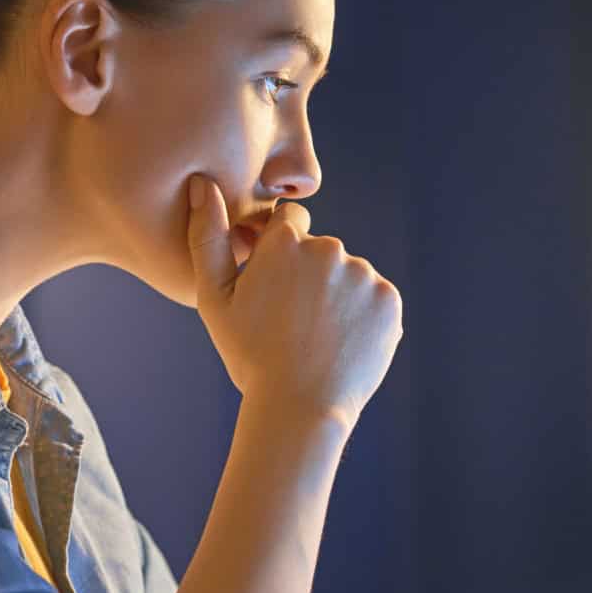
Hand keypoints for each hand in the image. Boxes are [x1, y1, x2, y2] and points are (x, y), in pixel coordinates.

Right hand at [185, 176, 402, 424]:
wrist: (300, 408)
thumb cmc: (250, 357)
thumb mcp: (215, 300)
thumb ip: (207, 237)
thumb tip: (202, 184)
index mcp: (284, 243)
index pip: (291, 220)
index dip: (282, 250)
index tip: (278, 284)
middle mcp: (328, 249)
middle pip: (321, 250)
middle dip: (310, 275)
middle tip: (295, 321)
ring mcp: (363, 274)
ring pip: (349, 275)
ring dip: (338, 295)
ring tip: (319, 337)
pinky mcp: (389, 300)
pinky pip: (374, 298)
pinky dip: (363, 315)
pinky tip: (343, 343)